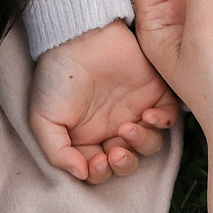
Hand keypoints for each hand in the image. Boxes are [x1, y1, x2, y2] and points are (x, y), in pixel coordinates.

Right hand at [30, 20, 180, 182]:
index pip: (99, 169)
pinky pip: (169, 119)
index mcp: (85, 138)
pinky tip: (148, 116)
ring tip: (128, 128)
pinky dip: (163, 123)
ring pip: (150, 145)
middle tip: (115, 152)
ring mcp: (134, 111)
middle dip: (124, 164)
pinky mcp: (155, 94)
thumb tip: (80, 175)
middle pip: (128, 162)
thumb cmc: (55, 77)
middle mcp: (111, 128)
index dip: (100, 173)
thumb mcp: (42, 118)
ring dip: (141, 145)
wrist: (78, 38)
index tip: (95, 161)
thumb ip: (56, 151)